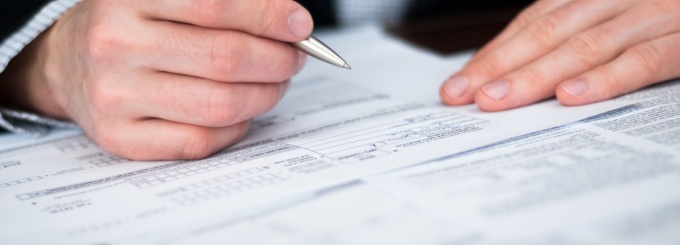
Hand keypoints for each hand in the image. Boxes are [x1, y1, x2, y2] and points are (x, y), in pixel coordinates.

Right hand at [0, 0, 311, 159]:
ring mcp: (114, 96)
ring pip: (220, 105)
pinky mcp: (120, 137)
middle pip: (225, 58)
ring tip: (273, 84)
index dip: (268, 15)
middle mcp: (116, 44)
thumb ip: (226, 4)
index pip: (214, 4)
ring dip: (265, 95)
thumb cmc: (133, 24)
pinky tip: (241, 112)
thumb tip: (293, 26)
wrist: (68, 62)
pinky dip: (236, 128)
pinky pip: (201, 142)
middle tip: (293, 59)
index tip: (300, 26)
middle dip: (277, 60)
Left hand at [440, 0, 679, 110]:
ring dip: (538, 74)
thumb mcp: (622, 14)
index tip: (462, 81)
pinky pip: (647, 59)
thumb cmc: (667, 14)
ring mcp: (659, 13)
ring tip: (500, 100)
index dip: (496, 50)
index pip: (536, 20)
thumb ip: (580, 32)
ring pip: (586, 44)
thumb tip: (522, 71)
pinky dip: (607, 77)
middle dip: (503, 65)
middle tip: (465, 95)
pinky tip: (572, 96)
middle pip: (550, 31)